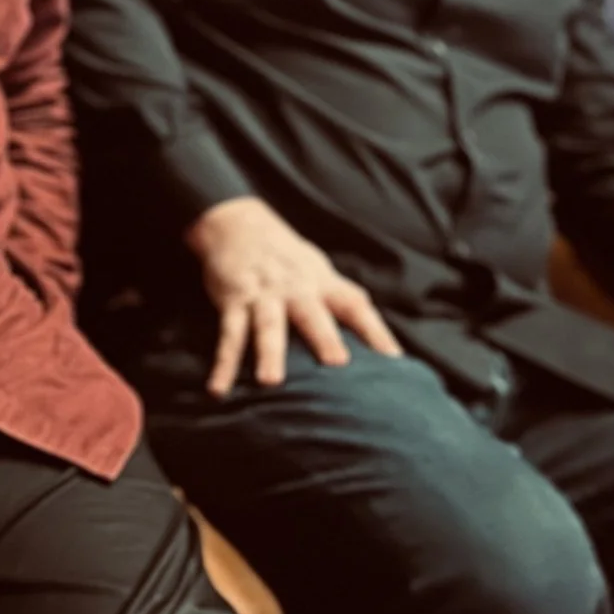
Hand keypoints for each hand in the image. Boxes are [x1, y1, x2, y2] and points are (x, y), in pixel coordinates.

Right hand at [186, 195, 401, 394]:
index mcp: (321, 282)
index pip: (355, 306)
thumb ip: (344, 301)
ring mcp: (263, 295)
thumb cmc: (287, 258)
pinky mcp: (233, 300)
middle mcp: (295, 289)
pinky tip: (219, 389)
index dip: (375, 331)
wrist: (237, 224)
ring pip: (267, 325)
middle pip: (311, 314)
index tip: (393, 361)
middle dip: (324, 337)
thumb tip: (381, 341)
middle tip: (337, 364)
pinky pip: (228, 335)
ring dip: (268, 353)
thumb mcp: (319, 271)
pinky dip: (223, 363)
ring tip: (270, 382)